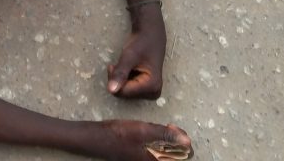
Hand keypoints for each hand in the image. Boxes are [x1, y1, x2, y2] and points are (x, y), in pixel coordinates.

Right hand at [77, 120, 191, 160]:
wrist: (96, 137)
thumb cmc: (119, 134)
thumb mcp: (144, 130)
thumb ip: (166, 135)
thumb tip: (187, 141)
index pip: (182, 157)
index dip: (183, 142)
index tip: (173, 128)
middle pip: (175, 155)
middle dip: (175, 140)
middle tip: (168, 126)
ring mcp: (144, 160)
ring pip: (165, 152)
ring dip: (167, 140)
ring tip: (160, 127)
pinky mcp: (139, 156)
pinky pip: (156, 151)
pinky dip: (157, 141)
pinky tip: (150, 132)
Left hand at [107, 11, 165, 98]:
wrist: (151, 35)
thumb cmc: (141, 43)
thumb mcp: (129, 56)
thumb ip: (120, 73)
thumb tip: (111, 90)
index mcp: (152, 86)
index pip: (123, 92)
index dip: (113, 79)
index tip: (112, 65)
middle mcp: (153, 92)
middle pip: (124, 93)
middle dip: (117, 79)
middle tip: (118, 65)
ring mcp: (151, 92)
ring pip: (124, 92)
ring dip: (120, 79)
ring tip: (125, 65)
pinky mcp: (147, 90)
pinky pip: (128, 89)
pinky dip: (124, 79)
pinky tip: (129, 69)